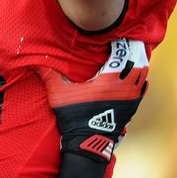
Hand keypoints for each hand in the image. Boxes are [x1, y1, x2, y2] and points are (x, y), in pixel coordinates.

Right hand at [38, 38, 148, 162]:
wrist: (88, 142)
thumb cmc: (73, 116)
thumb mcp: (58, 94)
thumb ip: (48, 74)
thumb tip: (33, 61)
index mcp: (109, 80)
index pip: (121, 55)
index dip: (120, 43)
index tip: (113, 36)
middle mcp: (124, 87)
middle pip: (137, 62)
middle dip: (131, 51)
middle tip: (123, 42)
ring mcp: (131, 98)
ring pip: (143, 74)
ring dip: (137, 63)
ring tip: (128, 55)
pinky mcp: (132, 107)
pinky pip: (143, 88)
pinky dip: (141, 78)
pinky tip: (134, 75)